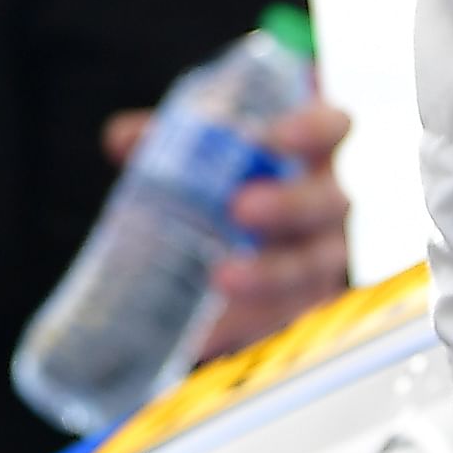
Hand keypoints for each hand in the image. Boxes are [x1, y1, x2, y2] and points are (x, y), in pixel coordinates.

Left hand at [100, 88, 361, 364]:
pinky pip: (284, 315)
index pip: (330, 128)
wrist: (230, 255)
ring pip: (309, 266)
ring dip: (268, 272)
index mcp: (306, 152)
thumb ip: (164, 143)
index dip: (313, 129)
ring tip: (222, 276)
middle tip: (240, 208)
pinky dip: (250, 317)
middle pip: (325, 202)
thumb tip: (122, 139)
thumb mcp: (194, 159)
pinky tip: (215, 324)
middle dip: (287, 205)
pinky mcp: (296, 306)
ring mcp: (317, 257)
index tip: (279, 138)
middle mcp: (323, 203)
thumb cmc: (223, 186)